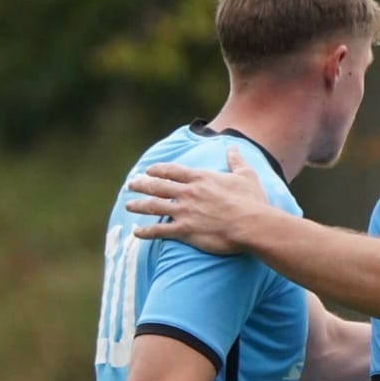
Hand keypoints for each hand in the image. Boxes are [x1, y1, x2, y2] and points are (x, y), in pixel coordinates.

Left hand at [125, 147, 266, 253]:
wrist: (250, 224)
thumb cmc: (251, 201)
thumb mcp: (246, 176)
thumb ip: (236, 161)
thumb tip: (233, 147)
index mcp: (200, 178)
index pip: (172, 170)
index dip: (158, 169)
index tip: (148, 170)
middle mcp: (188, 192)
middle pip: (157, 186)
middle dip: (141, 184)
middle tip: (130, 185)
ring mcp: (184, 211)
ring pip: (153, 206)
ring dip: (138, 205)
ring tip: (128, 206)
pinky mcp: (184, 230)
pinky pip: (159, 231)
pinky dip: (146, 232)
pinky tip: (136, 232)